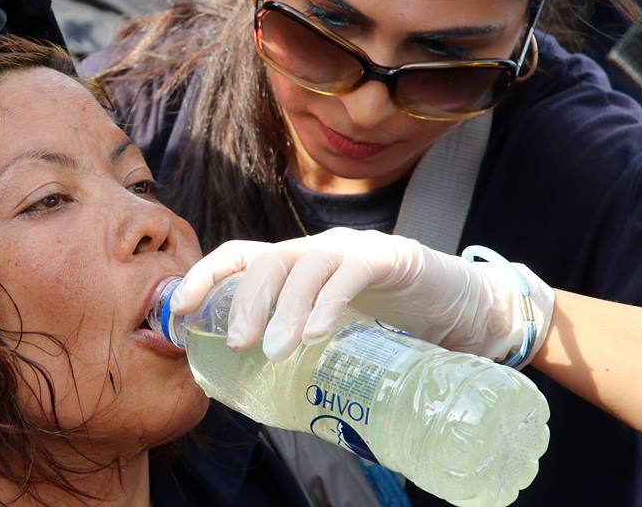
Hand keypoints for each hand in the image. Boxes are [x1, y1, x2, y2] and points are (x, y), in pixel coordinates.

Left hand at [174, 228, 553, 366]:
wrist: (462, 311)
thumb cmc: (389, 326)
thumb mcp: (333, 334)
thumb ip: (297, 347)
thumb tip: (245, 391)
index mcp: (298, 266)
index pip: (241, 257)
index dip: (206, 277)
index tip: (180, 310)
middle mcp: (319, 250)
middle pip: (267, 259)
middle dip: (244, 300)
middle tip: (235, 343)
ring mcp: (354, 250)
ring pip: (305, 265)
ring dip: (285, 309)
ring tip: (277, 350)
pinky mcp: (390, 257)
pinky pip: (352, 272)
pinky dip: (330, 301)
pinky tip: (318, 334)